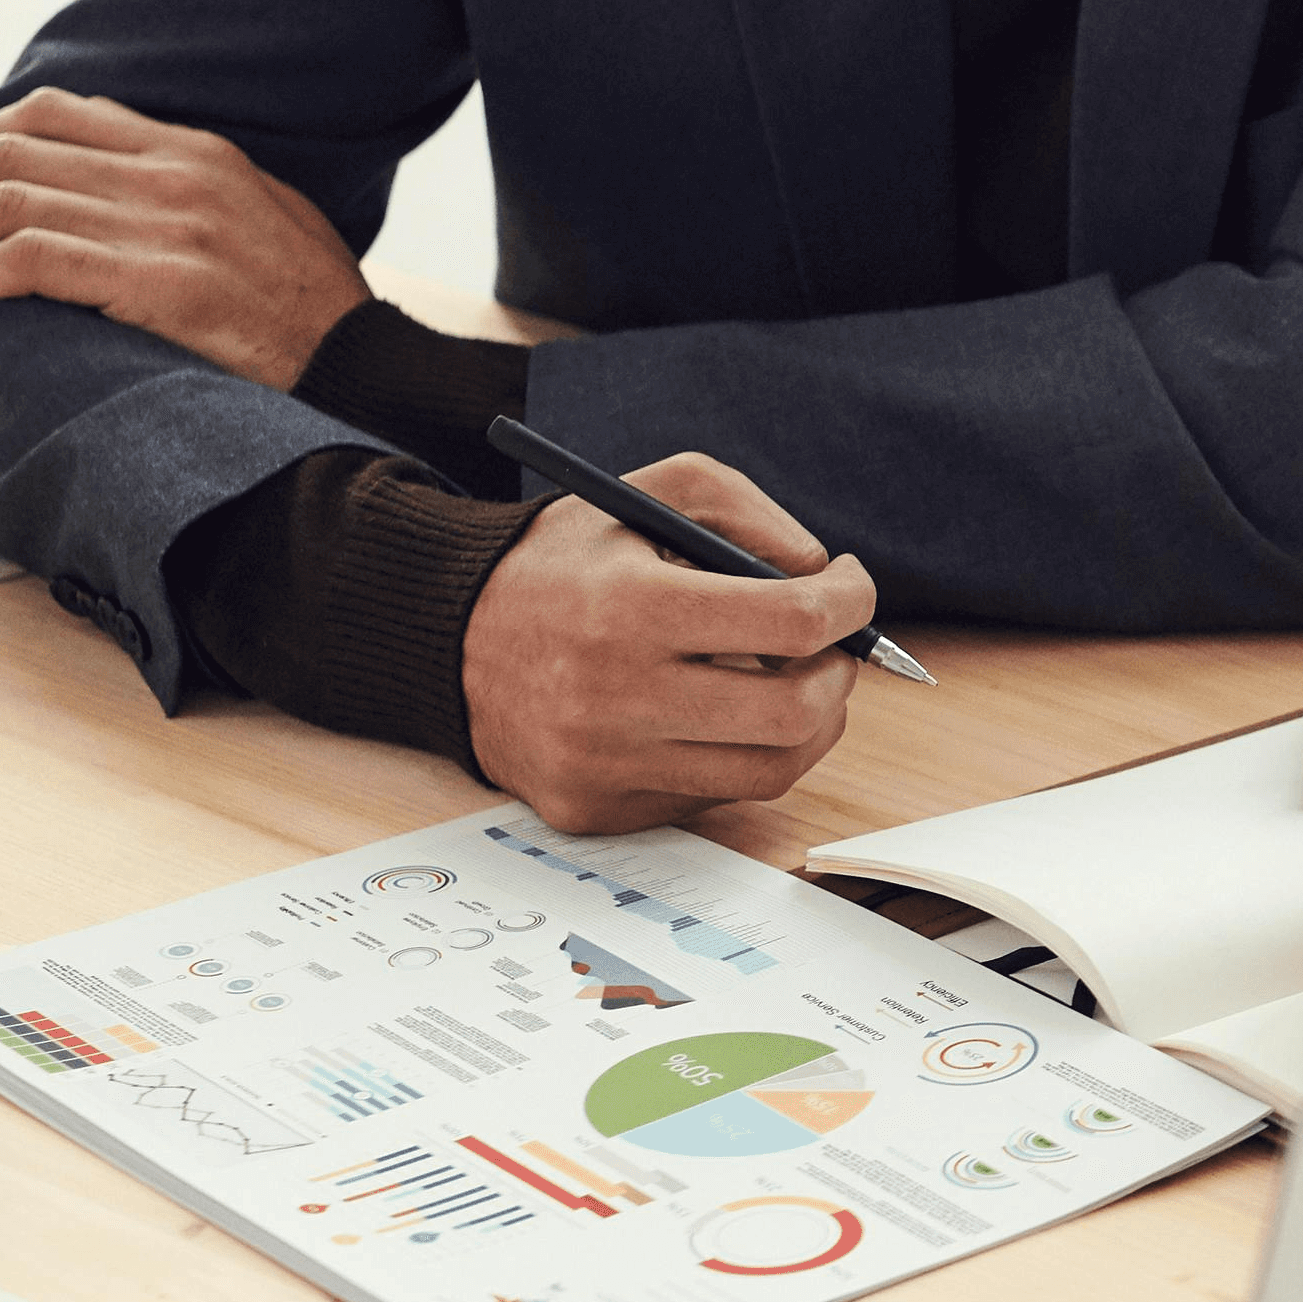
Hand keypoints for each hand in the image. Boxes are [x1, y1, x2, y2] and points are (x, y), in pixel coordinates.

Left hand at [0, 87, 370, 388]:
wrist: (362, 363)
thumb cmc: (313, 307)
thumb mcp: (263, 216)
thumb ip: (192, 191)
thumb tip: (118, 191)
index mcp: (194, 152)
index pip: (56, 114)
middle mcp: (174, 177)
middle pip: (16, 155)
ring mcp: (168, 228)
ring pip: (10, 204)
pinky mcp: (160, 285)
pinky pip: (34, 260)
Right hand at [462, 453, 873, 830]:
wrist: (451, 635)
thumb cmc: (566, 561)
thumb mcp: (648, 493)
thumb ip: (746, 514)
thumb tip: (822, 578)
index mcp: (632, 607)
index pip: (792, 622)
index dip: (851, 603)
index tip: (851, 590)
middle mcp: (615, 696)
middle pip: (794, 714)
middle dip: (840, 676)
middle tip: (832, 649)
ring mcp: (604, 764)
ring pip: (769, 771)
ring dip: (809, 726)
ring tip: (791, 683)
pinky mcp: (597, 808)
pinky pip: (712, 798)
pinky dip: (737, 755)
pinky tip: (717, 716)